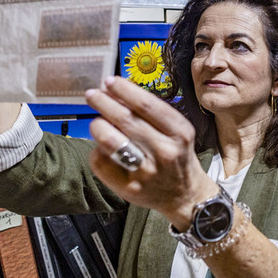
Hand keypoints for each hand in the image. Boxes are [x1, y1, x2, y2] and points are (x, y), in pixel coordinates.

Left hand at [85, 76, 217, 229]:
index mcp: (179, 133)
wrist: (184, 195)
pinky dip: (97, 150)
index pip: (147, 105)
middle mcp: (165, 151)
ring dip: (98, 126)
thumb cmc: (177, 157)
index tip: (110, 81)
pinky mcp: (130, 187)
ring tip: (96, 122)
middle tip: (92, 94)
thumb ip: (151, 113)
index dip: (124, 90)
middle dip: (103, 102)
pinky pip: (102, 163)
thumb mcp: (177, 131)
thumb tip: (116, 92)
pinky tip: (102, 147)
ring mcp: (146, 172)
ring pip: (111, 141)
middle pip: (126, 120)